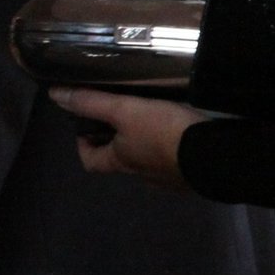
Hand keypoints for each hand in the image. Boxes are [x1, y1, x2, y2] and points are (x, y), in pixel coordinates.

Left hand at [52, 89, 209, 189]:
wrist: (219, 156)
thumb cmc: (165, 134)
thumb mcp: (126, 111)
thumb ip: (92, 103)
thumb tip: (55, 96)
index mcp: (122, 162)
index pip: (91, 162)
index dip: (83, 145)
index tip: (86, 125)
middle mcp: (143, 176)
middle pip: (121, 159)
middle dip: (117, 139)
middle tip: (123, 114)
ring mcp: (171, 179)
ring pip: (149, 160)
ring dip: (146, 142)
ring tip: (154, 116)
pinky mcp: (195, 176)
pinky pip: (177, 161)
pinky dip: (173, 147)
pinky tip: (182, 130)